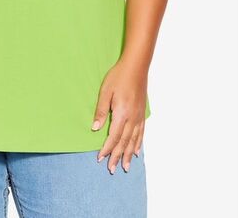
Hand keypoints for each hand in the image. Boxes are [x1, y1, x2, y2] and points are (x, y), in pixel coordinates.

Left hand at [91, 56, 147, 173]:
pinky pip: (141, 133)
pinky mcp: (142, 113)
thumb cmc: (118, 77)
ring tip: (126, 167)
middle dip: (117, 156)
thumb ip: (100, 111)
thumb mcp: (105, 92)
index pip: (113, 137)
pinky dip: (138, 144)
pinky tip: (137, 151)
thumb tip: (95, 128)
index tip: (100, 158)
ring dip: (129, 154)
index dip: (107, 149)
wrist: (136, 67)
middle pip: (124, 142)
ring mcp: (139, 117)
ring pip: (134, 140)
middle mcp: (132, 118)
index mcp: (121, 114)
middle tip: (112, 169)